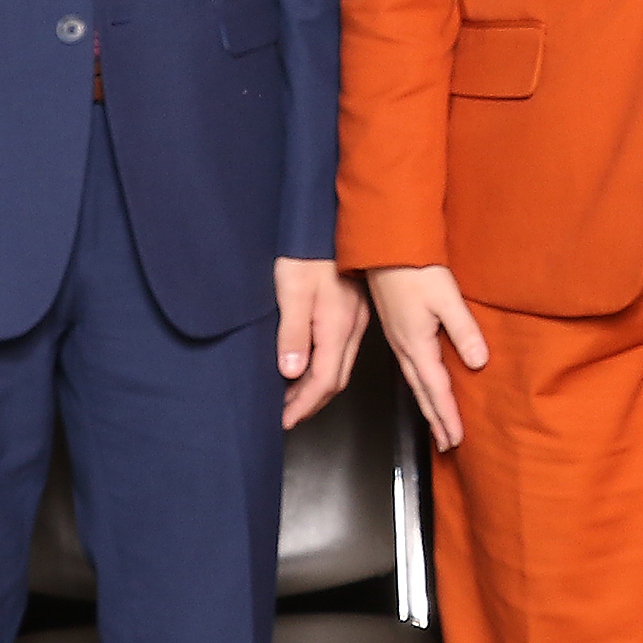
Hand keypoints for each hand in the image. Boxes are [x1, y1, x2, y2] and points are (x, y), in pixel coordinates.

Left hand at [276, 256, 368, 427]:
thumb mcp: (291, 291)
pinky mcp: (355, 311)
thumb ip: (292, 333)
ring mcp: (357, 319)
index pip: (324, 380)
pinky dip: (324, 367)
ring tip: (291, 396)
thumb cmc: (306, 251)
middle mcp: (353, 327)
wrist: (324, 222)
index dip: (304, 405)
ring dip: (317, 386)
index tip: (285, 420)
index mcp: (338, 326)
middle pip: (336, 379)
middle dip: (311, 402)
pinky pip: (342, 351)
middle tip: (286, 414)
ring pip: (341, 366)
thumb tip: (291, 372)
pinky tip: (308, 365)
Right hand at [369, 264, 489, 451]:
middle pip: (422, 392)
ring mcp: (398, 339)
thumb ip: (463, 330)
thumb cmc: (414, 267)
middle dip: (436, 419)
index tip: (456, 439)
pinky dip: (420, 385)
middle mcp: (404, 346)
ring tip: (438, 424)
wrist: (384, 247)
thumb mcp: (446, 297)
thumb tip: (479, 362)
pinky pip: (410, 367)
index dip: (447, 416)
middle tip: (447, 443)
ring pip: (415, 382)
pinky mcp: (397, 329)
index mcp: (416, 344)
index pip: (436, 389)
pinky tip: (425, 384)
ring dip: (428, 405)